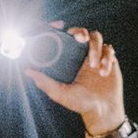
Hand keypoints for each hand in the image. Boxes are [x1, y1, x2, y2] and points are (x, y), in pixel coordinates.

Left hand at [25, 23, 125, 137]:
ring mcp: (96, 56)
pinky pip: (109, 50)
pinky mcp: (109, 60)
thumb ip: (45, 83)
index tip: (59, 25)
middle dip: (81, 32)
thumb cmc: (80, 104)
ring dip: (95, 48)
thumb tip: (28, 71)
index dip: (61, 29)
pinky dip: (107, 58)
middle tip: (81, 39)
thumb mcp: (60, 94)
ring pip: (96, 38)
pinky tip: (104, 73)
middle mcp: (82, 55)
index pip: (64, 38)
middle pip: (82, 32)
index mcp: (69, 59)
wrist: (103, 112)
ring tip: (94, 67)